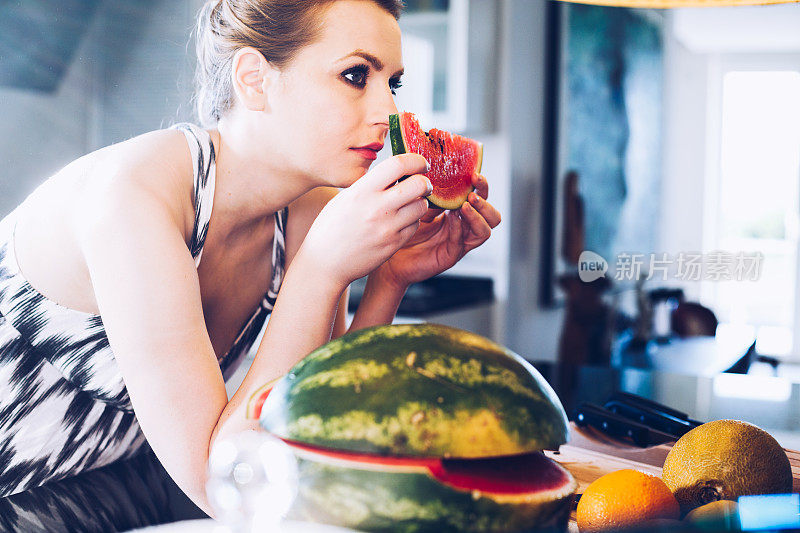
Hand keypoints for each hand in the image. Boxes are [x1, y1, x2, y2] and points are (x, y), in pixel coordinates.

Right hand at [298, 154, 431, 288]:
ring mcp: (387, 228)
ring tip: (410, 204)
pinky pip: (414, 226)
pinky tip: (402, 221)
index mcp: (362, 191)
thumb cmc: (331, 227)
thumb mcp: (345, 198)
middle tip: (423, 184)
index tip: (419, 164)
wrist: (325, 262)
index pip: (398, 164)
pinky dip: (413, 221)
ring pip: (421, 206)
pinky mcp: (393, 245)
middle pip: (418, 184)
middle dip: (425, 182)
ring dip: (420, 202)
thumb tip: (396, 170)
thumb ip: (370, 184)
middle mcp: (376, 208)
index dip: (415, 160)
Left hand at [376, 173, 500, 287]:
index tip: (475, 175)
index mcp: (460, 212)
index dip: (482, 186)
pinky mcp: (451, 255)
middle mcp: (464, 227)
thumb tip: (439, 172)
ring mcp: (460, 242)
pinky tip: (452, 218)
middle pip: (492, 216)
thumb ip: (434, 193)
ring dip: (477, 216)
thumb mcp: (421, 204)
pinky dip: (458, 227)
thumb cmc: (406, 228)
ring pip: (485, 231)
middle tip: (473, 194)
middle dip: (485, 202)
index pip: (481, 198)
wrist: (393, 254)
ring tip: (465, 205)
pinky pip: (462, 241)